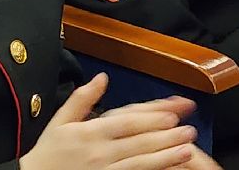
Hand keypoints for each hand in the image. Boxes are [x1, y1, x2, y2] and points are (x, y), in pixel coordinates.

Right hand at [20, 74, 201, 169]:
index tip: (172, 112)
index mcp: (89, 132)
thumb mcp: (59, 121)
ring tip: (188, 148)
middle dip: (166, 134)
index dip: (151, 117)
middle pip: (139, 141)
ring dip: (166, 155)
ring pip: (141, 162)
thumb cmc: (48, 152)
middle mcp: (100, 152)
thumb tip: (102, 78)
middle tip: (189, 128)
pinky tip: (169, 168)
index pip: (126, 122)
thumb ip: (82, 98)